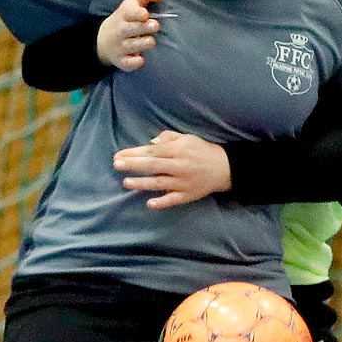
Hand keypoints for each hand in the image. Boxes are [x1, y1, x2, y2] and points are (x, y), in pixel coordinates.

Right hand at [99, 0, 166, 70]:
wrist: (104, 39)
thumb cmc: (127, 18)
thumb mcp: (133, 2)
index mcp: (125, 15)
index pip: (129, 12)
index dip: (137, 13)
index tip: (145, 14)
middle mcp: (121, 30)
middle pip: (129, 29)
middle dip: (142, 27)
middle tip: (156, 25)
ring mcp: (120, 46)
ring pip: (130, 45)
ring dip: (140, 44)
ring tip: (151, 41)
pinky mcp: (122, 60)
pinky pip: (126, 63)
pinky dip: (132, 62)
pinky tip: (140, 60)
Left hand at [113, 129, 230, 208]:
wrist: (224, 168)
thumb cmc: (201, 151)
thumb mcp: (187, 138)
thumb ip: (168, 138)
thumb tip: (150, 144)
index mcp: (178, 150)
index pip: (152, 151)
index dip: (134, 153)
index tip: (119, 155)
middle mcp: (180, 166)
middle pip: (153, 165)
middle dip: (133, 165)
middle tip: (116, 165)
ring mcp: (183, 182)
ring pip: (160, 183)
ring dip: (142, 183)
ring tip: (126, 182)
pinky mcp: (188, 195)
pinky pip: (174, 200)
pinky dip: (162, 202)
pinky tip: (149, 203)